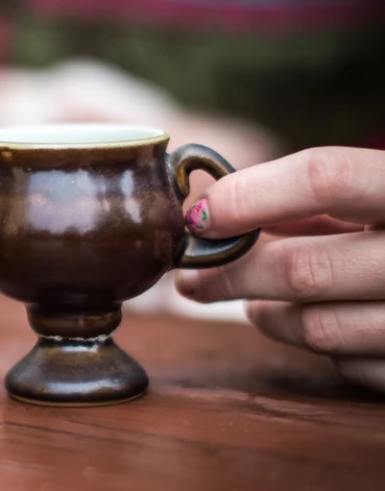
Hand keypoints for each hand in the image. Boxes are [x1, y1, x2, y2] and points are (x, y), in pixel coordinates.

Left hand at [176, 147, 384, 391]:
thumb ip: (318, 198)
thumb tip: (219, 204)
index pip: (324, 176)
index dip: (249, 195)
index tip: (197, 213)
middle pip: (301, 267)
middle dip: (230, 273)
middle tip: (192, 276)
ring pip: (314, 326)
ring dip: (264, 314)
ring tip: (249, 302)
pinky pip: (348, 365)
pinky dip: (322, 347)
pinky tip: (323, 325)